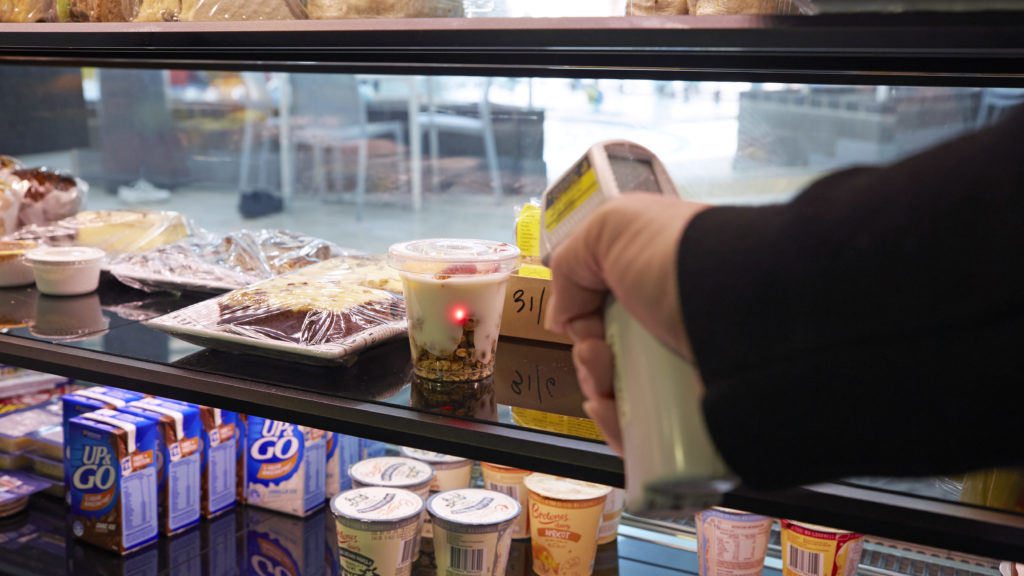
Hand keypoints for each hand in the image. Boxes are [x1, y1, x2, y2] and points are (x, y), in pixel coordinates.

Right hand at [545, 194, 708, 454]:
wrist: (740, 309)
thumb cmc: (676, 258)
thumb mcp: (611, 229)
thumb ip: (571, 263)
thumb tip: (562, 317)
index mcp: (659, 282)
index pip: (608, 312)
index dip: (584, 322)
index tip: (583, 325)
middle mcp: (675, 326)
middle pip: (612, 358)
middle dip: (589, 361)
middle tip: (598, 356)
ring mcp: (687, 373)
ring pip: (625, 398)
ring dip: (599, 394)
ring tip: (604, 388)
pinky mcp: (698, 417)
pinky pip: (647, 435)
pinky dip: (618, 430)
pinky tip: (610, 415)